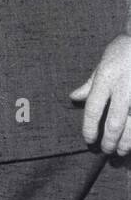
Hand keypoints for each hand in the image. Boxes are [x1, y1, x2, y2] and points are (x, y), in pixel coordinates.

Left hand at [70, 34, 130, 153]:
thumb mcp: (104, 61)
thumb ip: (90, 83)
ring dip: (127, 142)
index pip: (94, 109)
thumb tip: (73, 97)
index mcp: (107, 77)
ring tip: (122, 151)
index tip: (89, 139)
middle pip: (115, 122)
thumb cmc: (125, 48)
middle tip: (106, 150)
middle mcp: (125, 87)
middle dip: (110, 140)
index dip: (90, 128)